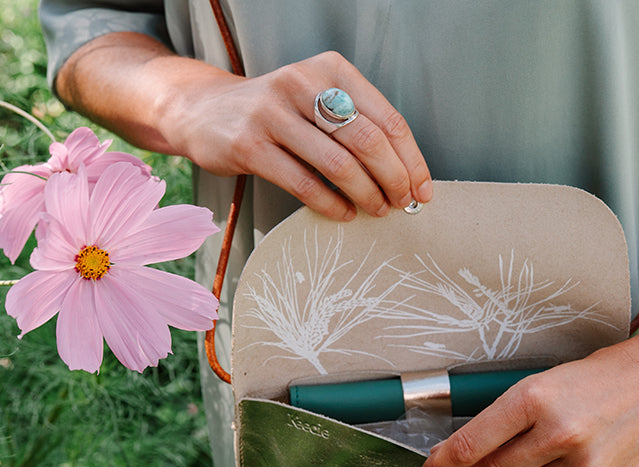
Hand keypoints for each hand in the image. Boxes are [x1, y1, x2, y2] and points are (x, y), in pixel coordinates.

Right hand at [163, 50, 431, 219]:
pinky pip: (304, 184)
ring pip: (338, 164)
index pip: (387, 119)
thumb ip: (357, 128)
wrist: (205, 110)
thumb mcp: (318, 102)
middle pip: (368, 141)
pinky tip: (345, 213)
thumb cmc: (277, 114)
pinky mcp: (250, 146)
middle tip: (402, 204)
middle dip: (394, 180)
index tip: (422, 190)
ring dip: (366, 195)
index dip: (411, 160)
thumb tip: (406, 177)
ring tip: (377, 210)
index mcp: (331, 70)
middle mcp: (303, 83)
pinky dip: (332, 205)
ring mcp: (272, 114)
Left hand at [419, 333, 638, 466]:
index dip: (442, 463)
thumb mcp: (550, 379)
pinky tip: (554, 466)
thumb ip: (513, 418)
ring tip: (516, 462)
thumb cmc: (610, 372)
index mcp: (536, 398)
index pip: (471, 444)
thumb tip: (475, 450)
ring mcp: (584, 466)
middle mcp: (558, 435)